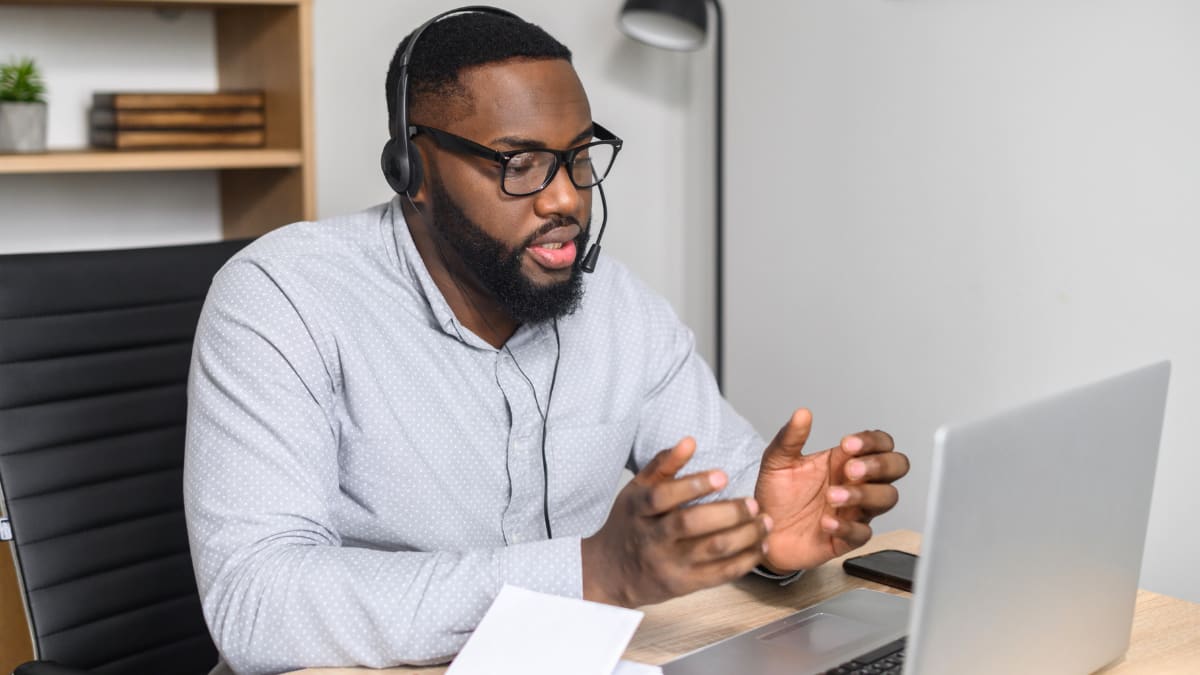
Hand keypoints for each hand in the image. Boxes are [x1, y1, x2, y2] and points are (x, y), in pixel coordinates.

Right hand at [582, 437, 771, 606]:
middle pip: (690, 524)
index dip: (692, 485)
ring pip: (711, 550)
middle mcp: (652, 538)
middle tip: (753, 503)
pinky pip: (719, 574)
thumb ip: (663, 465)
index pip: (662, 496)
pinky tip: (759, 547)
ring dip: (745, 536)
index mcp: (638, 510)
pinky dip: (744, 560)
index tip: (722, 475)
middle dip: (728, 513)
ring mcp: (668, 564)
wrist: (611, 573)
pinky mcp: (684, 585)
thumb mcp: (636, 491)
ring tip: (765, 522)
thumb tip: (690, 441)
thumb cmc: (629, 525)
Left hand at [754, 409, 908, 572]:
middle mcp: (856, 483)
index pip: (880, 443)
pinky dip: (847, 527)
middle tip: (850, 470)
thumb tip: (802, 414)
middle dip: (880, 465)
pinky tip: (826, 522)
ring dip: (864, 494)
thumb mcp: (777, 461)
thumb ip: (790, 438)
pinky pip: (863, 533)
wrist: (763, 531)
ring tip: (832, 496)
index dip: (872, 442)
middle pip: (896, 467)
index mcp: (844, 460)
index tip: (847, 444)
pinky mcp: (847, 538)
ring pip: (887, 498)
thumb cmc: (776, 496)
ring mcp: (855, 510)